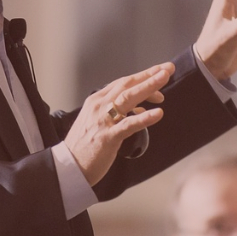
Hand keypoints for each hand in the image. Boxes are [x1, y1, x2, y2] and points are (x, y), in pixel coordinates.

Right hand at [65, 63, 171, 184]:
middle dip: (149, 75)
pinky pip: (128, 125)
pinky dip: (144, 118)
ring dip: (148, 86)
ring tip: (164, 78)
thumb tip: (141, 109)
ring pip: (128, 98)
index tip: (161, 70)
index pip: (123, 83)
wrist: (69, 167)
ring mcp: (103, 121)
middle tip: (168, 68)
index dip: (143, 76)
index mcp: (97, 101)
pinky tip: (159, 113)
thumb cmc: (86, 146)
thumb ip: (119, 113)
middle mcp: (99, 106)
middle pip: (127, 85)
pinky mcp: (108, 137)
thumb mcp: (100, 122)